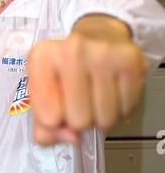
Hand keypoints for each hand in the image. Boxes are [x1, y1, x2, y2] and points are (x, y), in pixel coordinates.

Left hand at [27, 15, 147, 145]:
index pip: (48, 117)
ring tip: (96, 94)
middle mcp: (72, 50)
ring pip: (104, 119)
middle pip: (78, 121)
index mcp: (42, 57)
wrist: (99, 34)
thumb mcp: (44, 90)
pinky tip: (113, 89)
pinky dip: (120, 107)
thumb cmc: (68, 66)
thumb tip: (71, 138)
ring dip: (101, 116)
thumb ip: (44, 125)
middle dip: (81, 120)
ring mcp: (102, 54)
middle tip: (81, 100)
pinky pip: (126, 109)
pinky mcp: (129, 60)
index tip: (58, 108)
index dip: (55, 121)